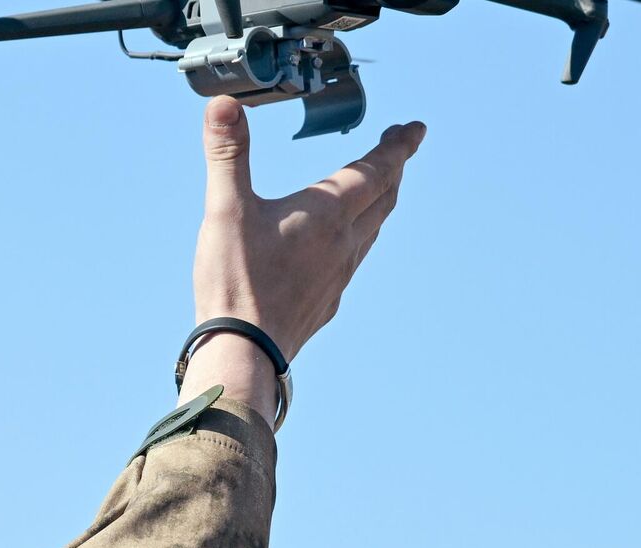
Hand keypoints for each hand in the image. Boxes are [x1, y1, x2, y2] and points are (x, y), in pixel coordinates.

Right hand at [179, 96, 426, 420]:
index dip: (398, 145)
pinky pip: (354, 261)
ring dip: (381, 203)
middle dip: (393, 168)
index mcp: (327, 213)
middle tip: (399, 148)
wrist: (244, 350)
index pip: (376, 169)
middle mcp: (344, 242)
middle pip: (384, 198)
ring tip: (377, 191)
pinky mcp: (326, 302)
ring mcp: (339, 275)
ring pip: (372, 231)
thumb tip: (223, 104)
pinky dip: (359, 239)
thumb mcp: (225, 209)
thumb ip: (228, 155)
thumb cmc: (236, 279)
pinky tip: (342, 248)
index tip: (417, 128)